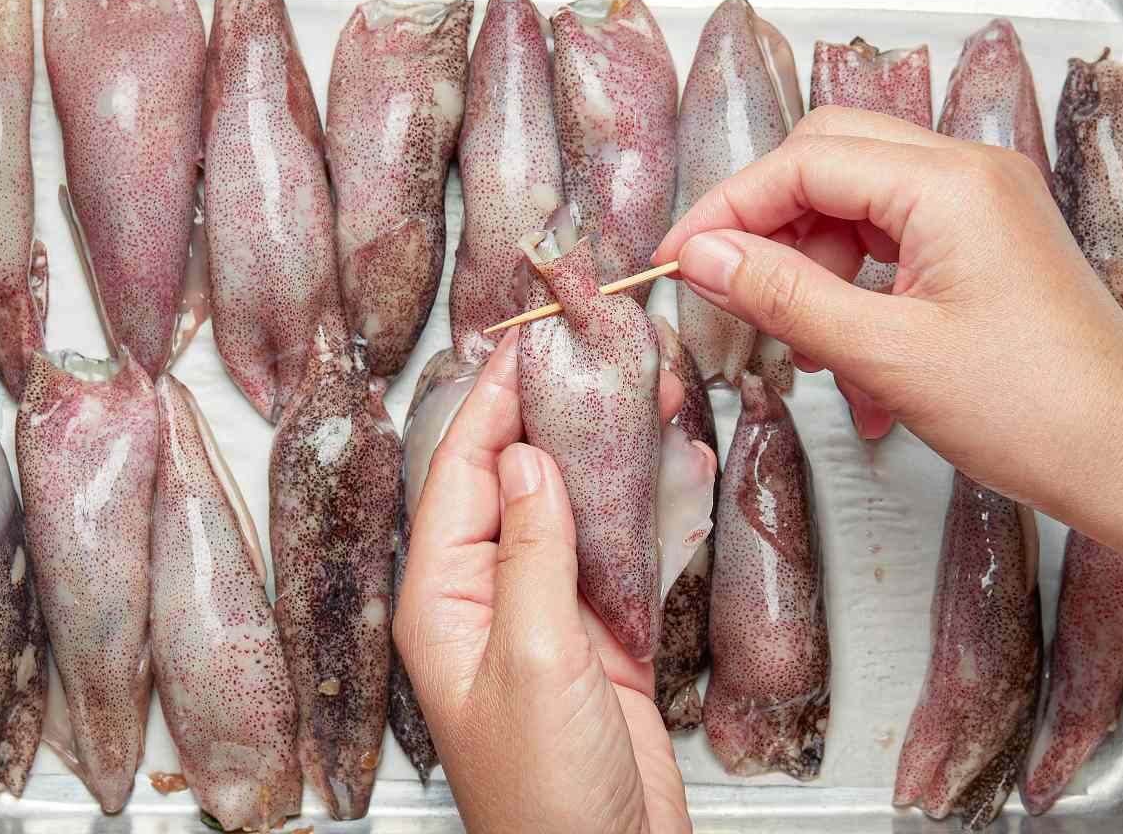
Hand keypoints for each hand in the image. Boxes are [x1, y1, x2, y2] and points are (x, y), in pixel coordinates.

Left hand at [394, 334, 690, 833]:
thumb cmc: (546, 805)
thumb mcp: (534, 662)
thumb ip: (530, 553)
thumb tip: (528, 459)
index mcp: (442, 599)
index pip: (463, 468)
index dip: (495, 396)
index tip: (529, 334)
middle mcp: (487, 596)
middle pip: (518, 473)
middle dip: (560, 409)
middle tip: (601, 348)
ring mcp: (546, 615)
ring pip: (575, 503)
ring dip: (612, 447)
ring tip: (649, 388)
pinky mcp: (600, 639)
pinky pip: (621, 548)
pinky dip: (652, 503)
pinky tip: (680, 465)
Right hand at [654, 104, 1122, 530]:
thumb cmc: (1037, 412)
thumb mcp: (887, 355)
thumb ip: (784, 295)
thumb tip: (702, 258)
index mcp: (948, 180)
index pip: (804, 161)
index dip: (729, 208)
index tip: (679, 260)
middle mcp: (969, 171)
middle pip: (829, 160)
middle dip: (768, 224)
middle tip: (721, 285)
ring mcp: (984, 204)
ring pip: (859, 202)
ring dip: (814, 266)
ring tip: (800, 351)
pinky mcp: (990, 242)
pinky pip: (897, 239)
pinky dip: (859, 288)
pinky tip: (851, 366)